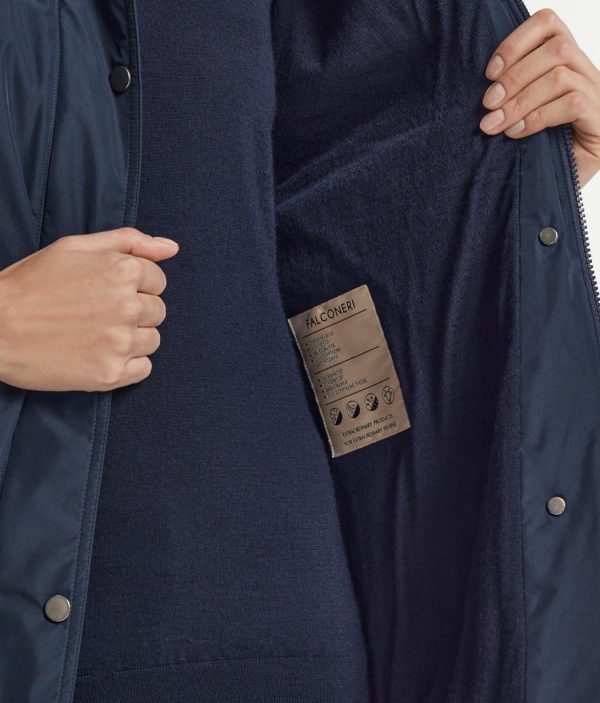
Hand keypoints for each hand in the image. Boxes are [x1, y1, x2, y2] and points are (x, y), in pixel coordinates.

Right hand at [0, 228, 178, 391]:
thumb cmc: (32, 284)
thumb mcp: (76, 247)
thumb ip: (130, 242)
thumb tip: (172, 248)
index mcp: (123, 271)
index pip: (158, 280)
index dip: (133, 285)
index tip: (105, 290)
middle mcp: (128, 306)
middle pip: (158, 311)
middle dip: (134, 310)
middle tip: (97, 313)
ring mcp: (121, 343)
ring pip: (153, 340)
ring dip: (132, 338)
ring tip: (95, 334)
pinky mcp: (111, 374)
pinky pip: (144, 368)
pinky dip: (128, 364)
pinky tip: (100, 354)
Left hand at [479, 7, 599, 187]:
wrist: (559, 190)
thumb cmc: (536, 152)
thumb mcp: (518, 116)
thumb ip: (509, 94)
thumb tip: (479, 88)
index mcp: (566, 63)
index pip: (549, 25)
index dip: (517, 42)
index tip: (489, 72)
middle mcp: (587, 73)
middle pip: (556, 47)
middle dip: (514, 76)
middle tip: (487, 105)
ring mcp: (598, 96)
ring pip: (561, 75)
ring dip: (521, 100)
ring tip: (495, 124)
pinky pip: (572, 104)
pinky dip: (538, 117)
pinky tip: (517, 133)